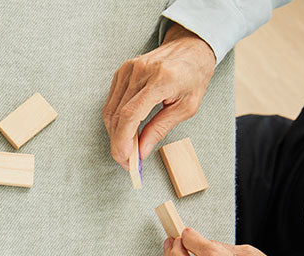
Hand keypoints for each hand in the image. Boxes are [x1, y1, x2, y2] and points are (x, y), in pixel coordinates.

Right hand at [102, 23, 215, 168]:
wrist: (191, 47)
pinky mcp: (122, 71)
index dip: (123, 141)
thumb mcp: (186, 107)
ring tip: (127, 147)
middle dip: (118, 143)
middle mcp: (141, 71)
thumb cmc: (193, 76)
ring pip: (110, 110)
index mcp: (161, 79)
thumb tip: (141, 151)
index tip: (125, 159)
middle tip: (126, 160)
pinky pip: (111, 102)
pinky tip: (125, 130)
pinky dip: (115, 120)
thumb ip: (160, 129)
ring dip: (115, 133)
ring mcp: (128, 69)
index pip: (130, 115)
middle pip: (117, 115)